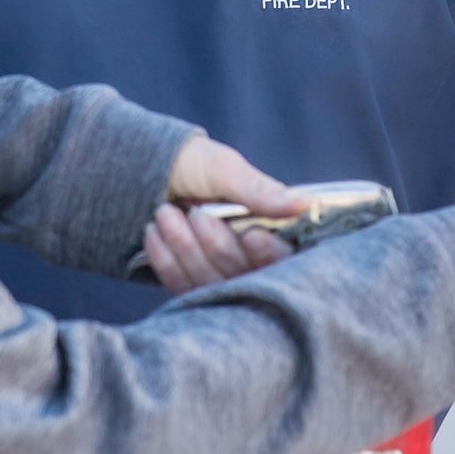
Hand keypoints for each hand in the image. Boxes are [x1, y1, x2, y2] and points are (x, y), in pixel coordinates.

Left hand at [143, 140, 309, 293]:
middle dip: (217, 245)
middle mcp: (248, 260)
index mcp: (269, 231)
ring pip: (210, 283)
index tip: (253, 235)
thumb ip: (261, 191)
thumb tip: (307, 203)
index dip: (271, 255)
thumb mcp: (226, 169)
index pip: (284, 260)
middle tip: (195, 213)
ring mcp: (218, 276)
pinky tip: (154, 233)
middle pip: (244, 276)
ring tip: (164, 212)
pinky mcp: (189, 284)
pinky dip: (166, 261)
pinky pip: (181, 287)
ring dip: (186, 248)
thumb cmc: (195, 166)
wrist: (147, 168)